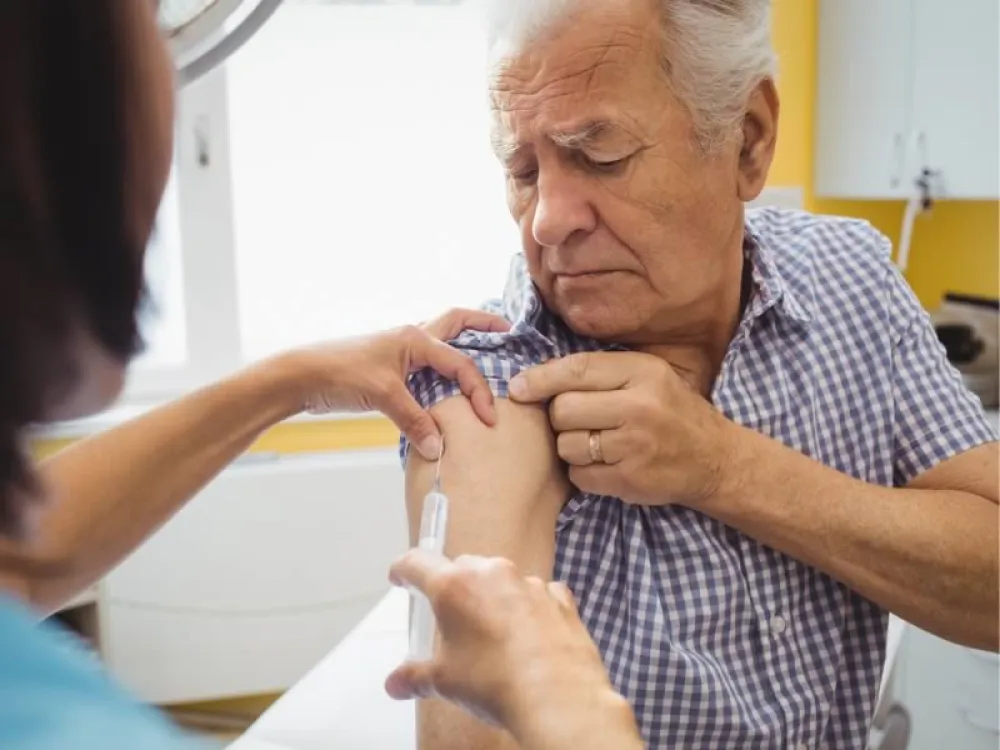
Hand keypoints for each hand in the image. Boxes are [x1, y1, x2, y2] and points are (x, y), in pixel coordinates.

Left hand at [278, 308, 508, 458]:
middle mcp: (411, 338)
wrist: (302, 377)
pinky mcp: (390, 368)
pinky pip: (426, 364)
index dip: (479, 392)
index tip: (489, 419)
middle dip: (483, 324)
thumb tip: (439, 449)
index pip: (461, 364)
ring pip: (441, 340)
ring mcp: (400, 351)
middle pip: (456, 322)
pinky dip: (442, 369)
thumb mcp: (384, 397)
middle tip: (507, 329)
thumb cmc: (340, 374)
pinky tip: (448, 384)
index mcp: (415, 338)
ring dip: (463, 342)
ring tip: (487, 350)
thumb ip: (415, 421)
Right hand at [384, 551, 640, 749]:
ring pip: (501, 579)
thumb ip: (416, 677)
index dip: (404, 570)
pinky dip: (530, 607)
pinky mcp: (558, 597)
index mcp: (453, 586)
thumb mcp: (444, 682)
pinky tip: (529, 634)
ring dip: (493, 597)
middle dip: (453, 587)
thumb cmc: (495, 682)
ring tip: (493, 634)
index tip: (401, 576)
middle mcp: (491, 573)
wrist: (557, 696)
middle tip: (450, 617)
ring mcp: (528, 582)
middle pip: (462, 567)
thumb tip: (397, 684)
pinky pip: (537, 593)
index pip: (418, 563)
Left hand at [508, 351, 734, 506]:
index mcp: (643, 372)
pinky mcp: (630, 480)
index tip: (518, 388)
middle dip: (561, 417)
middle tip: (581, 421)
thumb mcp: (647, 377)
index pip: (577, 370)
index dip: (540, 379)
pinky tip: (605, 465)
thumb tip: (535, 376)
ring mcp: (634, 446)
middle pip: (563, 409)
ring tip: (597, 444)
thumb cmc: (671, 412)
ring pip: (566, 445)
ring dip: (571, 447)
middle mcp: (640, 406)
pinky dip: (583, 473)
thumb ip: (601, 373)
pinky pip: (579, 475)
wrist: (714, 460)